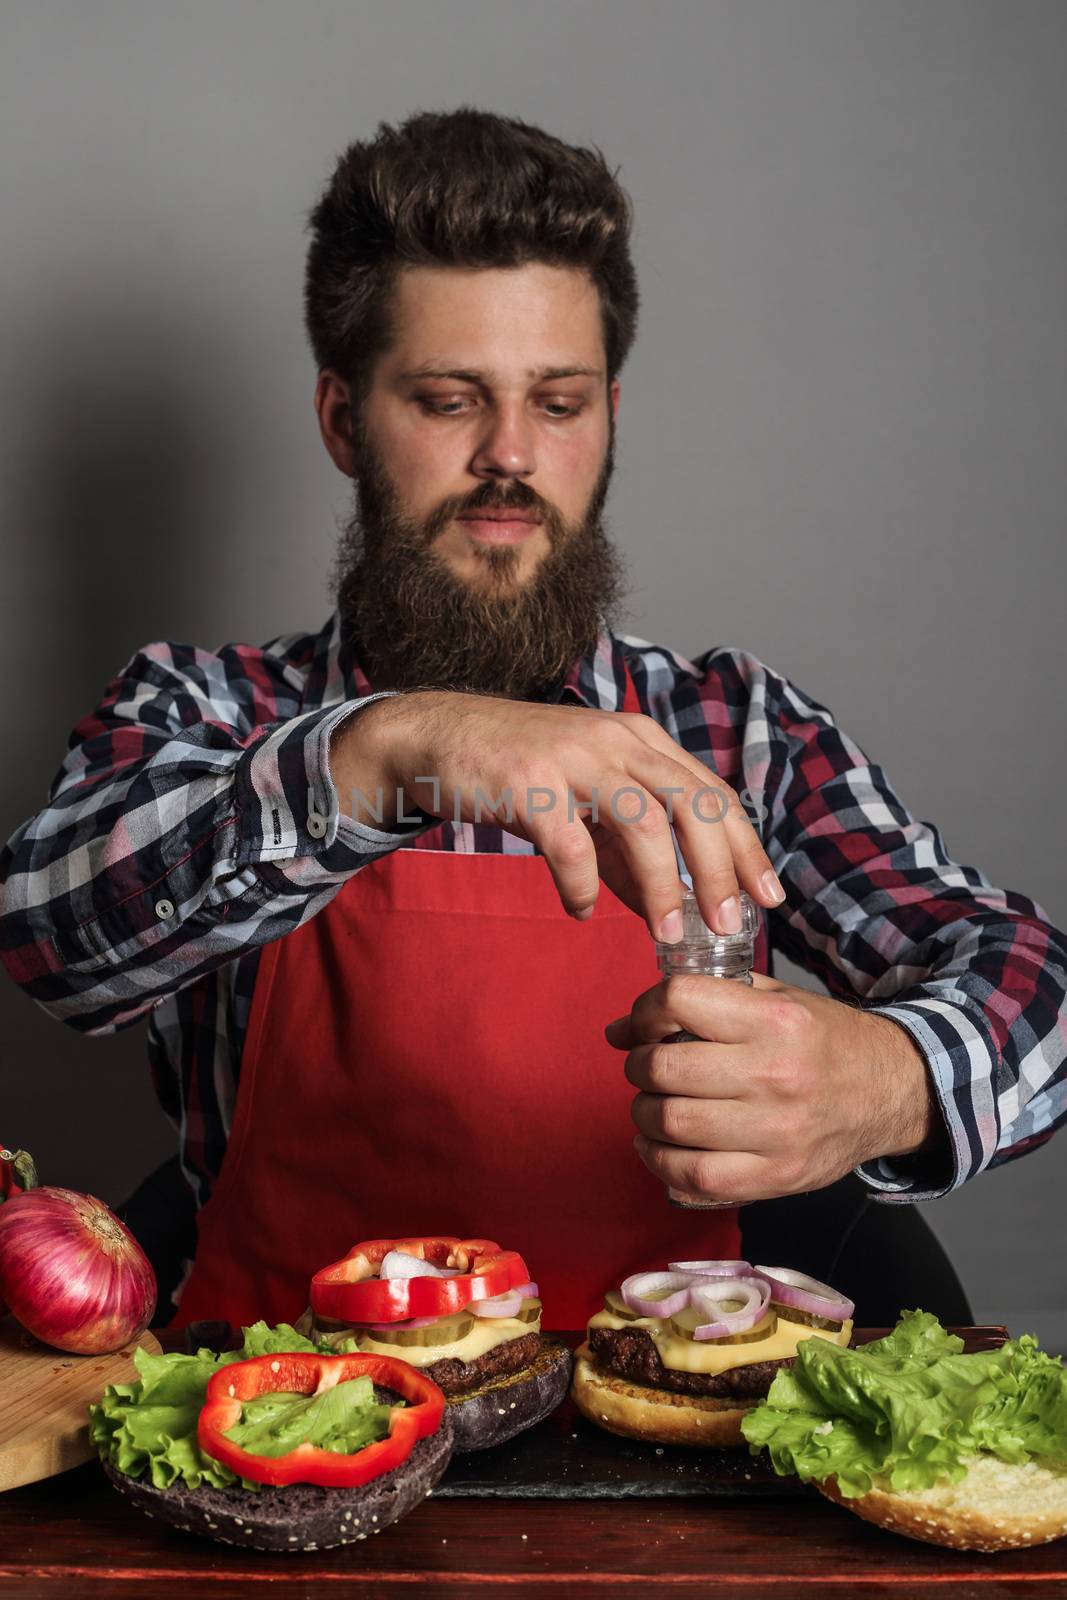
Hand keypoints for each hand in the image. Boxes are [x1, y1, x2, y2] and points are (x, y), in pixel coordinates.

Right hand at [331, 690, 784, 941]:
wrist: (437, 737)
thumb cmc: (519, 772)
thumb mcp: (586, 802)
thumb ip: (625, 851)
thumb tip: (667, 906)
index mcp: (642, 742)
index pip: (714, 794)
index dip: (747, 848)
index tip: (769, 898)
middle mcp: (618, 741)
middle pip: (694, 804)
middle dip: (720, 870)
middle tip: (729, 925)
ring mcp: (575, 757)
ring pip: (644, 821)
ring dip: (661, 885)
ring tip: (666, 934)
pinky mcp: (530, 781)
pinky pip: (571, 842)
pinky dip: (582, 884)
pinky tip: (581, 909)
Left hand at [605, 972, 940, 1203]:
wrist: (894, 1090)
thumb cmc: (825, 1040)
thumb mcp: (780, 997)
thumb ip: (710, 998)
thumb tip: (624, 1028)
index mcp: (774, 1019)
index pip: (678, 1001)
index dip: (643, 1012)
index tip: (638, 1025)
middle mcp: (774, 1074)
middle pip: (663, 1068)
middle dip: (638, 1065)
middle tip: (644, 1066)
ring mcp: (776, 1132)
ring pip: (670, 1124)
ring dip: (643, 1113)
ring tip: (652, 1104)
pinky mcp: (776, 1177)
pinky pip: (694, 1177)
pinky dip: (660, 1162)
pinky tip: (657, 1146)